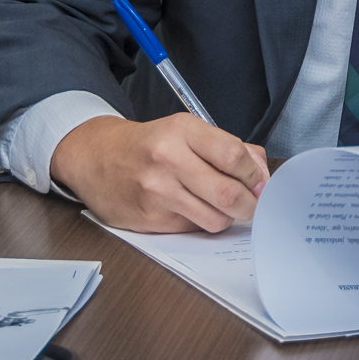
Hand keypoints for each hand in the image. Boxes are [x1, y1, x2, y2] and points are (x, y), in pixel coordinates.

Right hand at [50, 114, 268, 232]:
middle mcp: (169, 159)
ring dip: (226, 218)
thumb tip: (261, 174)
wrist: (96, 158)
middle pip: (228, 193)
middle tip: (251, 204)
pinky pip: (192, 228)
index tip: (260, 182)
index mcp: (183, 131)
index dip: (255, 174)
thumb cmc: (149, 145)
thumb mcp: (186, 131)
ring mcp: (157, 192)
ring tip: (220, 206)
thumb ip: (229, 147)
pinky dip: (201, 222)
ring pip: (215, 219)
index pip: (234, 156)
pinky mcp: (149, 219)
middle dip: (249, 204)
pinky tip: (192, 209)